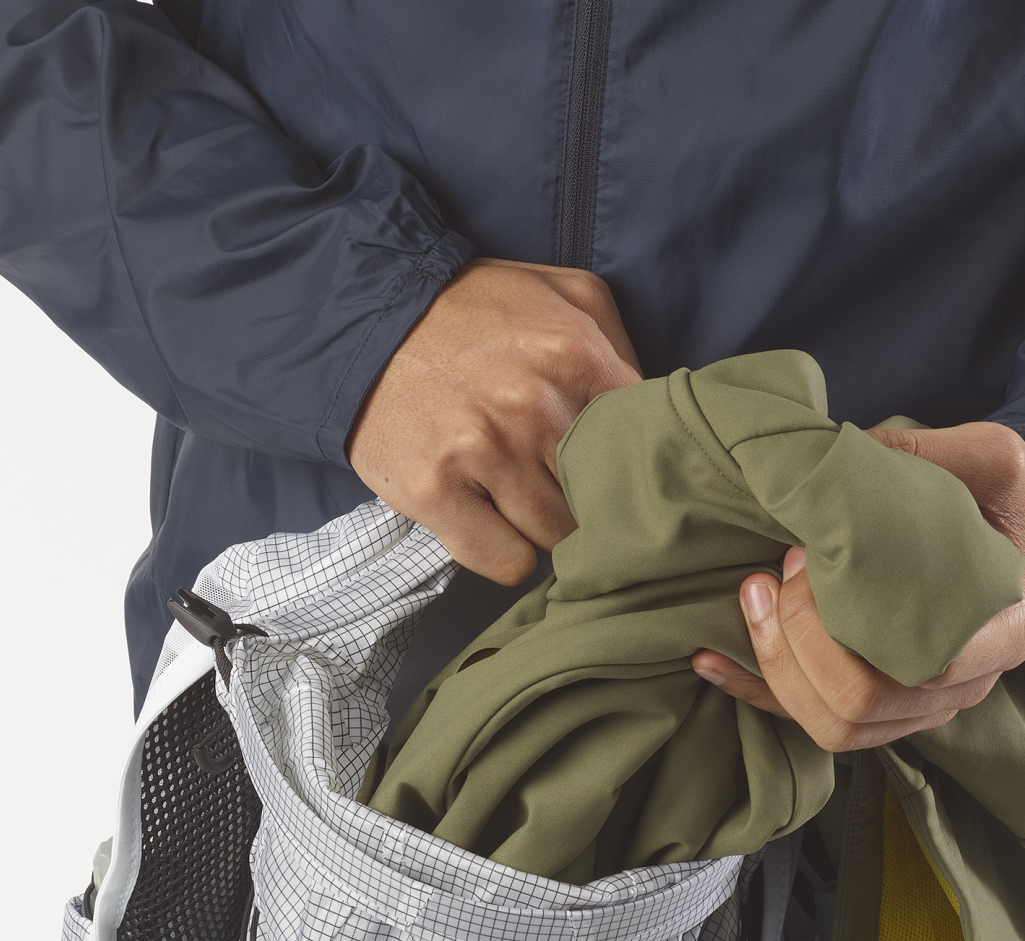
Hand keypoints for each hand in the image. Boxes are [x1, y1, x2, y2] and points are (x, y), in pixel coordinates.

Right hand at [348, 257, 641, 584]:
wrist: (367, 315)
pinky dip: (507, 554)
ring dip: (547, 530)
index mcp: (573, 355)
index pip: (641, 447)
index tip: (622, 473)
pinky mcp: (434, 491)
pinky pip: (506, 562)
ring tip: (526, 502)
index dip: (634, 467)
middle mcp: (531, 406)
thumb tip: (657, 416)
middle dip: (590, 501)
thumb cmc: (476, 311)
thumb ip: (621, 347)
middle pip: (600, 500)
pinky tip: (496, 525)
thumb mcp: (565, 294)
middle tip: (567, 488)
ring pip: (557, 539)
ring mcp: (480, 452)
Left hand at [690, 421, 1024, 750]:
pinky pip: (808, 718)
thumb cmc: (1006, 501)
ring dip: (775, 668)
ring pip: (833, 726)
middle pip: (863, 705)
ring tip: (749, 597)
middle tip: (775, 574)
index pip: (928, 666)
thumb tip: (843, 451)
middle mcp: (961, 686)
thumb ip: (928, 456)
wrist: (1017, 538)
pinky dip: (755, 692)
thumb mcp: (991, 460)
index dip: (852, 624)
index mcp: (1002, 632)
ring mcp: (919, 705)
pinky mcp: (878, 706)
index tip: (812, 558)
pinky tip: (709, 659)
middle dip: (798, 644)